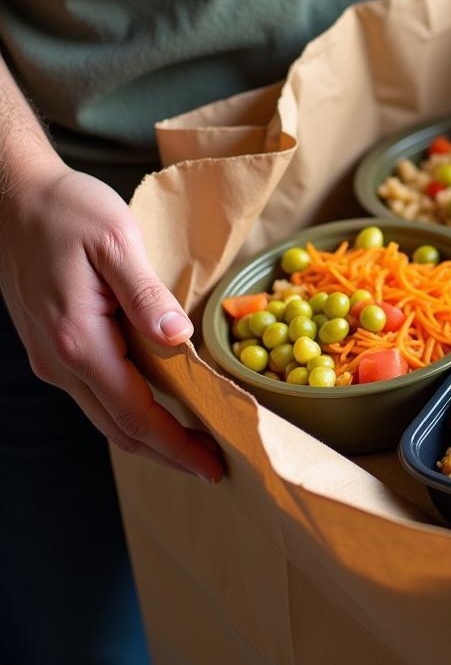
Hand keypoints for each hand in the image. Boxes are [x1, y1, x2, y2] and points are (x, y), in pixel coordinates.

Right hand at [0, 159, 223, 481]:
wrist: (13, 197)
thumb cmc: (67, 211)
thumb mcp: (116, 241)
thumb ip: (146, 294)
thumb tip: (177, 338)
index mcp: (80, 341)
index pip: (136, 414)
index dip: (177, 445)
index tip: (215, 464)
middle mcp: (61, 360)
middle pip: (119, 429)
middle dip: (169, 453)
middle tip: (215, 467)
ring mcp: (52, 356)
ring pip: (105, 416)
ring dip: (150, 436)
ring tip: (194, 444)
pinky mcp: (53, 345)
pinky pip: (96, 393)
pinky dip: (130, 411)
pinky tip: (159, 407)